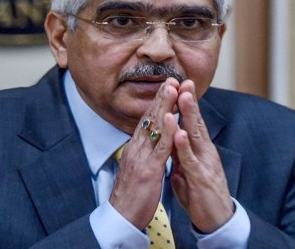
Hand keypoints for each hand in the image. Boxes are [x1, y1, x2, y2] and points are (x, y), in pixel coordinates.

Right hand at [109, 78, 180, 228]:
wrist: (121, 217)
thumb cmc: (131, 195)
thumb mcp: (137, 168)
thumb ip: (142, 152)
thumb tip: (145, 141)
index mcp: (135, 148)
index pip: (147, 120)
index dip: (158, 102)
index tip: (167, 86)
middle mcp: (136, 148)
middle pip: (150, 117)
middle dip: (162, 97)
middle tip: (172, 78)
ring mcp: (141, 157)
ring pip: (154, 127)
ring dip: (164, 106)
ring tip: (173, 87)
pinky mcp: (148, 170)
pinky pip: (159, 149)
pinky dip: (166, 132)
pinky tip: (172, 118)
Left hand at [171, 80, 232, 232]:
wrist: (216, 220)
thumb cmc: (201, 196)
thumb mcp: (188, 171)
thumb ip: (181, 156)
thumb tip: (174, 145)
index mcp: (200, 150)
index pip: (192, 122)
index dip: (186, 104)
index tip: (179, 84)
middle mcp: (205, 152)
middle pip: (197, 122)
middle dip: (190, 101)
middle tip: (184, 80)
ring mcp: (204, 164)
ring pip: (196, 135)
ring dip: (189, 115)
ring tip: (183, 97)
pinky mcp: (200, 178)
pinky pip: (190, 160)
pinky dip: (185, 146)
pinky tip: (180, 133)